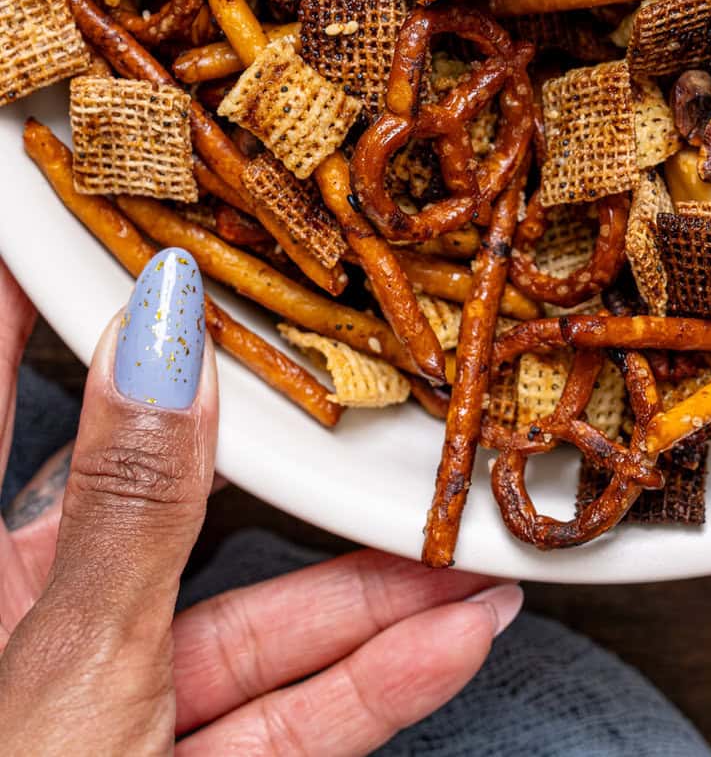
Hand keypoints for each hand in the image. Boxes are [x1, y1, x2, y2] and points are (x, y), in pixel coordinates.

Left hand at [0, 250, 519, 756]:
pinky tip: (452, 633)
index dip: (44, 293)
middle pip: (172, 501)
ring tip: (463, 532)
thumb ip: (132, 505)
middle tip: (353, 355)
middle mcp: (44, 627)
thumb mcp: (71, 665)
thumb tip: (167, 329)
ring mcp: (118, 708)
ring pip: (252, 622)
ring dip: (370, 589)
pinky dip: (374, 681)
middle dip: (287, 448)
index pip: (4, 392)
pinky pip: (286, 718)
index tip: (112, 206)